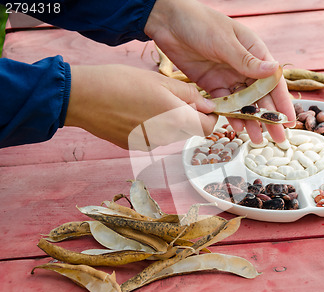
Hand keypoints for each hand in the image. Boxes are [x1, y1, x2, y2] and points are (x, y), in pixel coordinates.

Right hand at [65, 64, 217, 149]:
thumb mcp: (160, 81)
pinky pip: (152, 137)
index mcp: (176, 119)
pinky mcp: (133, 146)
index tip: (205, 107)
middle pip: (188, 131)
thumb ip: (189, 95)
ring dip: (168, 121)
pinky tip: (134, 110)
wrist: (83, 97)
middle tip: (171, 97)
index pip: (206, 128)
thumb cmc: (121, 83)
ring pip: (170, 134)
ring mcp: (149, 144)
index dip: (209, 117)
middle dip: (187, 116)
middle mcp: (165, 137)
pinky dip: (151, 126)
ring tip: (148, 100)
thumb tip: (208, 106)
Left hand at [145, 0, 294, 142]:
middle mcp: (245, 66)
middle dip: (269, 117)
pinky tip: (237, 127)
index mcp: (255, 52)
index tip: (289, 120)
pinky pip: (224, 104)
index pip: (273, 81)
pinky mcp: (212, 84)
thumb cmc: (200, 22)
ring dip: (250, 120)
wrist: (168, 21)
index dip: (282, 102)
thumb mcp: (225, 41)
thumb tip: (273, 70)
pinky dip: (230, 115)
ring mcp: (228, 76)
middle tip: (277, 138)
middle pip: (261, 96)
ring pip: (244, 103)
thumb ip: (247, 61)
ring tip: (257, 140)